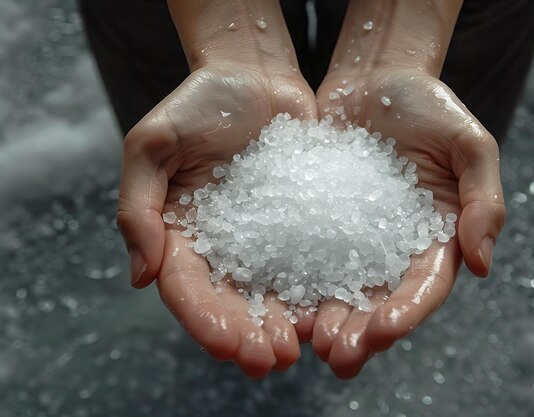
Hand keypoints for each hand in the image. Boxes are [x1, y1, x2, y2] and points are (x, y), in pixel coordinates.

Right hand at [116, 64, 316, 376]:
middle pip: (230, 300)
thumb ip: (138, 208)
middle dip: (247, 334)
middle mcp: (220, 244)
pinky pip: (306, 261)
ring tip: (300, 348)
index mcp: (178, 233)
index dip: (203, 320)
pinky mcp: (298, 224)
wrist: (255, 75)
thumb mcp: (153, 144)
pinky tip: (330, 311)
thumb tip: (141, 277)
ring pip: (269, 291)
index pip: (186, 287)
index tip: (227, 345)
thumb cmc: (199, 102)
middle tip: (271, 360)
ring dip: (282, 324)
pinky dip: (314, 290)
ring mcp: (260, 237)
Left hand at [311, 68, 505, 377]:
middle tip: (337, 355)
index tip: (384, 329)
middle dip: (360, 331)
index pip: (424, 286)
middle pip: (378, 299)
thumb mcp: (470, 146)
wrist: (375, 79)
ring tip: (307, 341)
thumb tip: (483, 265)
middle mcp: (393, 248)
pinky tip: (279, 301)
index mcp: (436, 238)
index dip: (406, 311)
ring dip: (325, 319)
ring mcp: (353, 238)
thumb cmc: (431, 108)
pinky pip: (305, 255)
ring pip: (339, 288)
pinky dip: (295, 281)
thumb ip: (483, 202)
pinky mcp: (317, 222)